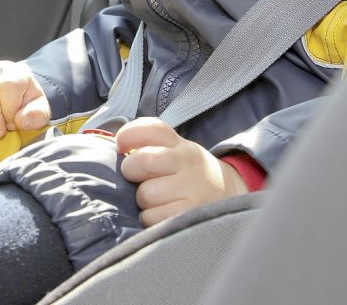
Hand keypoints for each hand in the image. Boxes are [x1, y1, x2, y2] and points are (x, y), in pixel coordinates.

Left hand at [117, 117, 247, 226]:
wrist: (231, 199)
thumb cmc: (189, 175)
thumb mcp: (178, 152)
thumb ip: (150, 145)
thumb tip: (114, 146)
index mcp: (180, 145)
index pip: (152, 128)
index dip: (128, 135)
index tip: (121, 146)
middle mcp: (187, 162)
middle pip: (143, 160)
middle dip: (130, 171)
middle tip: (135, 178)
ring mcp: (192, 189)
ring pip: (146, 194)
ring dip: (142, 201)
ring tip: (154, 200)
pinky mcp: (190, 214)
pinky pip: (153, 217)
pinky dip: (150, 218)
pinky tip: (161, 214)